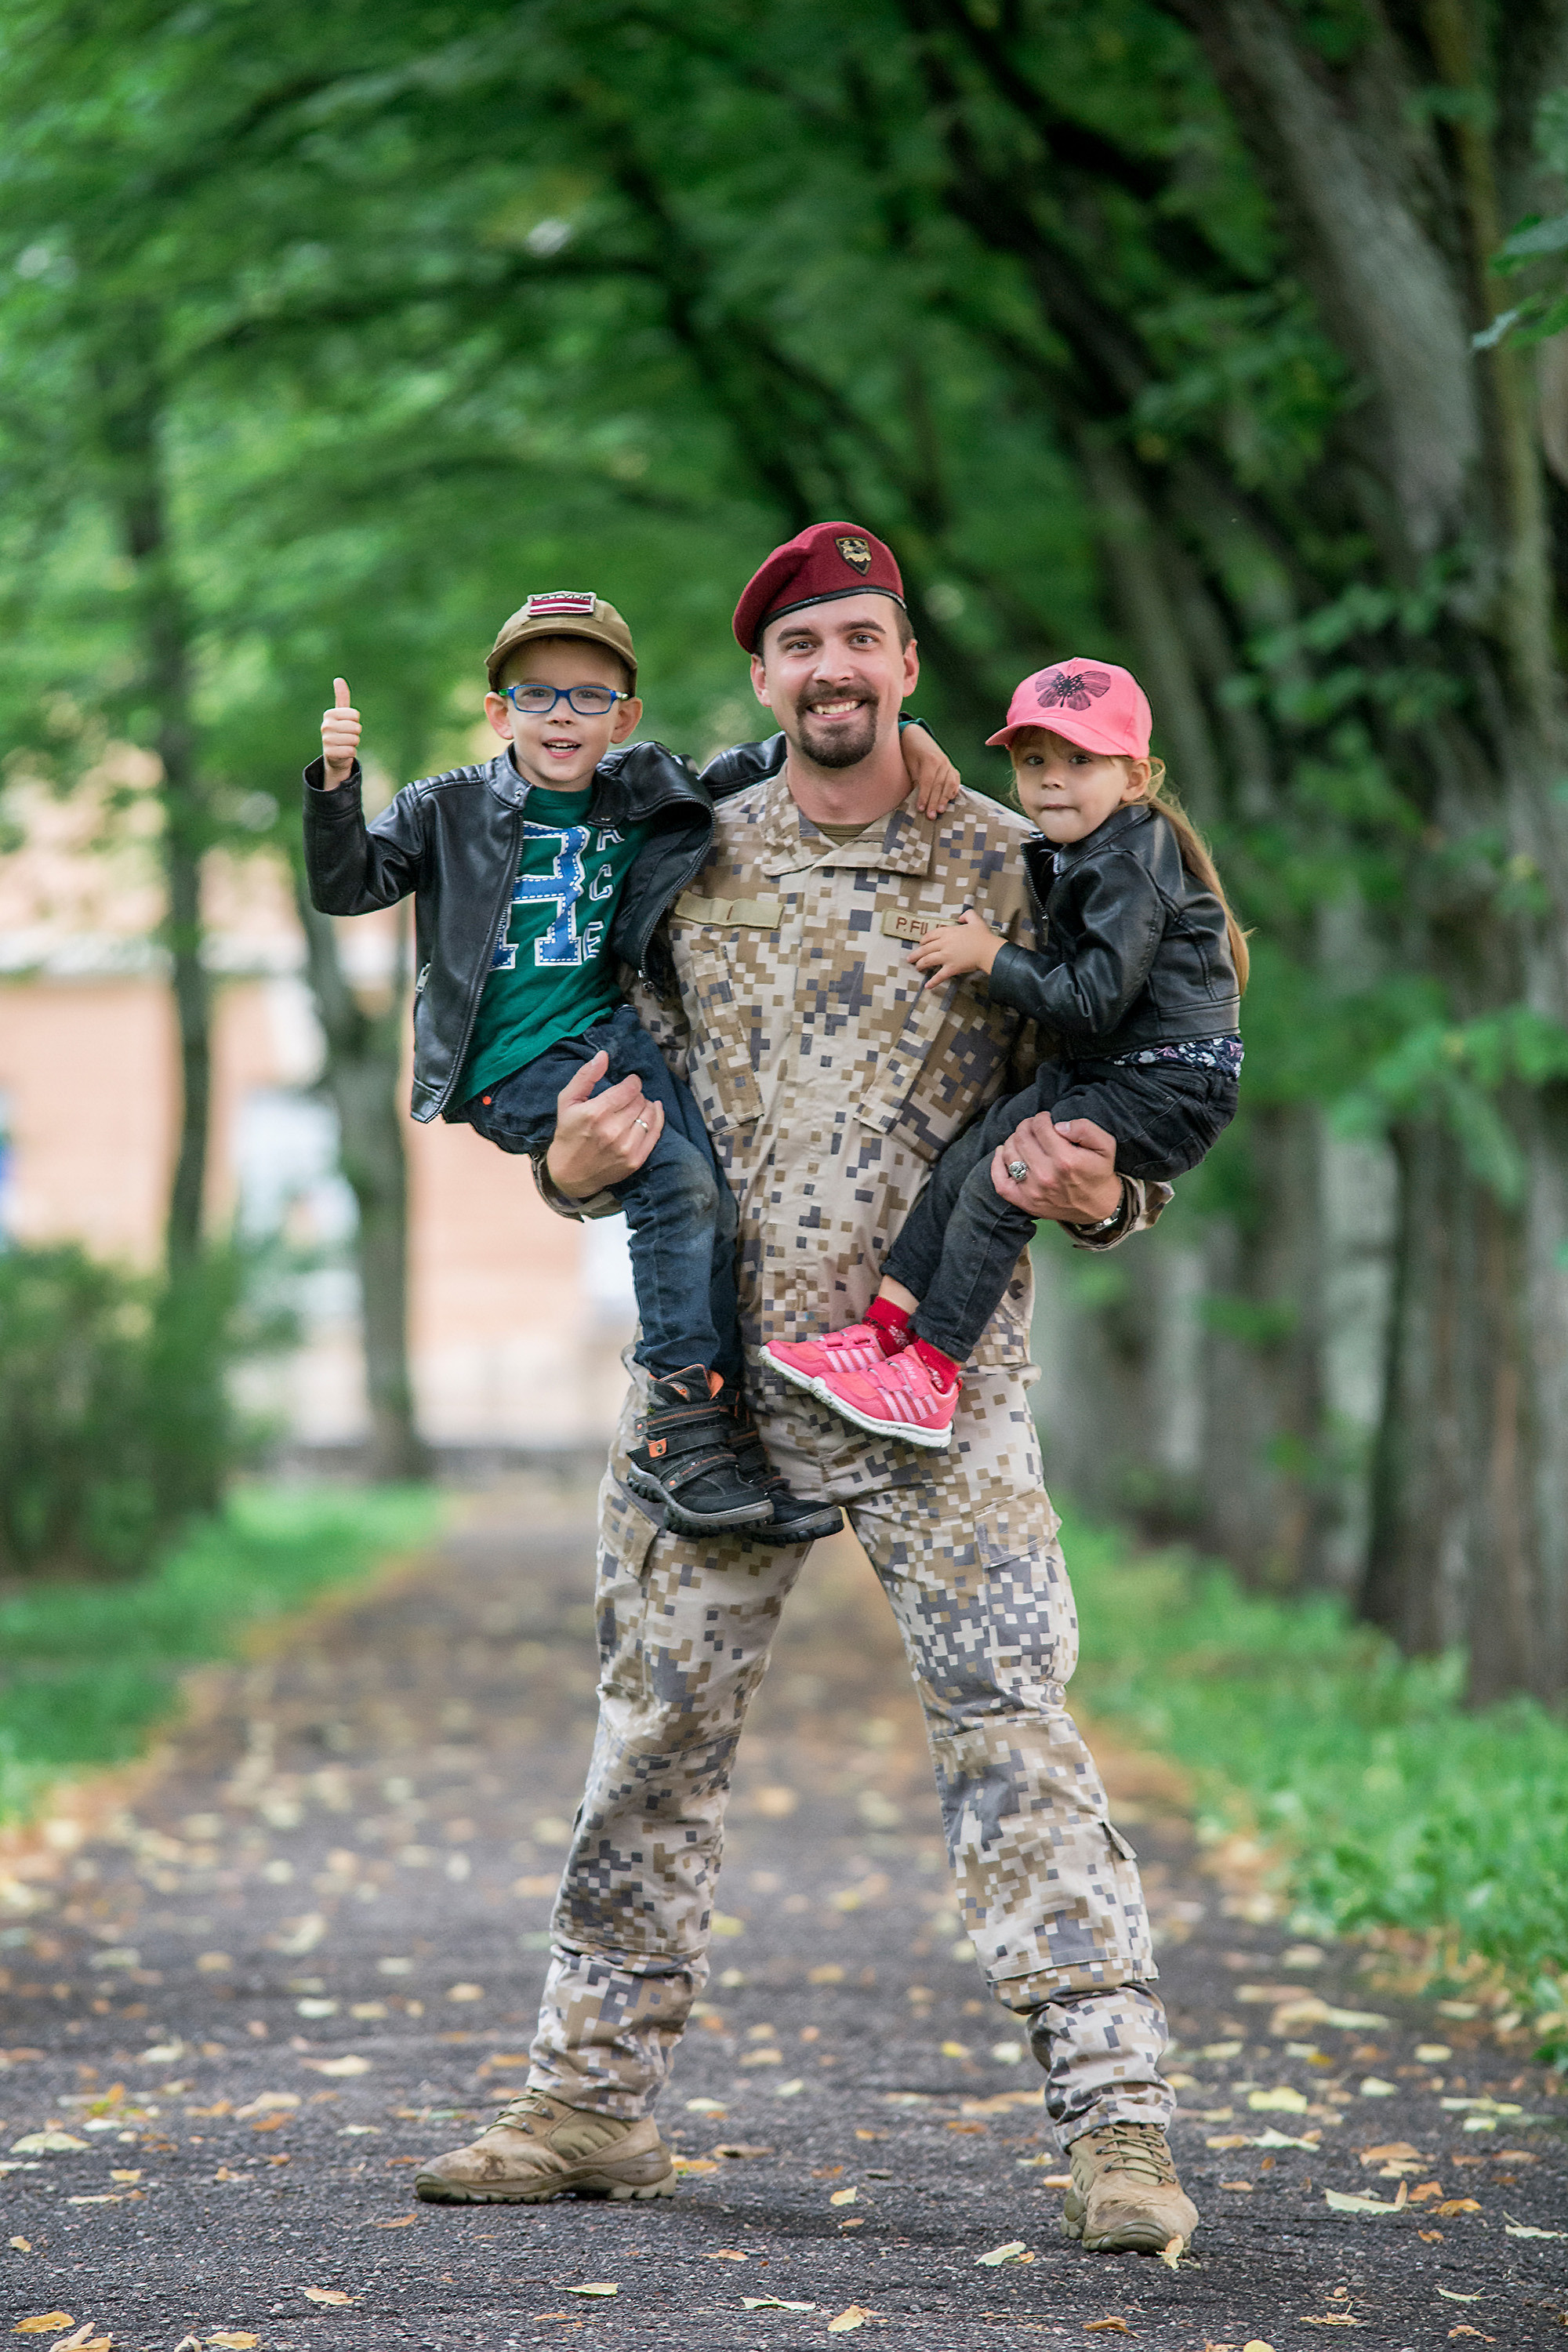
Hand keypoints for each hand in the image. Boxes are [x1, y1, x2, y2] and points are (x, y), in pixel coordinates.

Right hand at [320, 676, 360, 787]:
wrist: (334, 755)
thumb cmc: (340, 731)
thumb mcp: (341, 714)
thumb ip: (342, 697)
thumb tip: (338, 679)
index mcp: (329, 714)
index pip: (355, 715)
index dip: (355, 721)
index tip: (347, 724)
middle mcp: (326, 726)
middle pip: (356, 727)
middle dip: (356, 733)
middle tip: (346, 736)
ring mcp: (326, 740)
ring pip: (355, 740)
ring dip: (354, 744)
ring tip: (345, 744)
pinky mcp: (330, 753)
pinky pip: (351, 751)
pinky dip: (351, 753)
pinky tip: (343, 752)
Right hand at [544, 1050, 664, 1197]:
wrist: (570, 1173)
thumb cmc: (568, 1133)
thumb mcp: (567, 1101)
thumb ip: (585, 1076)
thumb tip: (603, 1055)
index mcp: (595, 1113)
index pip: (630, 1089)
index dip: (632, 1082)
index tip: (629, 1083)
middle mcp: (613, 1131)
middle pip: (640, 1101)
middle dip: (636, 1095)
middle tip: (628, 1098)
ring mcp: (626, 1147)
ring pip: (650, 1115)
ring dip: (647, 1106)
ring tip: (637, 1106)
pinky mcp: (635, 1160)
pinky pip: (656, 1133)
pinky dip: (658, 1119)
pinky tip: (653, 1112)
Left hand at [901, 723, 961, 817]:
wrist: (917, 737)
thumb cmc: (910, 752)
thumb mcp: (910, 764)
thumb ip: (916, 779)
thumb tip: (918, 798)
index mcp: (930, 759)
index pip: (928, 781)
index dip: (924, 796)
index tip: (920, 809)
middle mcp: (942, 761)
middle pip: (939, 785)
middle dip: (935, 802)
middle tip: (931, 816)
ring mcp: (949, 764)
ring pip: (949, 784)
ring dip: (945, 799)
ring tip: (941, 811)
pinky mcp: (952, 768)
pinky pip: (955, 780)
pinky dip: (954, 790)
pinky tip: (951, 800)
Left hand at [910, 907, 1002, 988]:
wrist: (988, 950)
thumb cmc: (983, 936)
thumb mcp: (975, 920)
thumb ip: (967, 915)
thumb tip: (960, 917)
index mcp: (948, 932)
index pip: (930, 936)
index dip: (923, 941)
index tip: (921, 944)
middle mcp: (944, 943)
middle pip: (925, 949)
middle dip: (916, 954)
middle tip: (910, 958)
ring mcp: (946, 956)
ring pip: (928, 960)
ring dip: (920, 965)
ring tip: (917, 968)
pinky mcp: (951, 968)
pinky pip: (939, 976)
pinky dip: (933, 981)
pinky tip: (927, 985)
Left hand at [990, 1114, 1121, 1225]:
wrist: (1098, 1207)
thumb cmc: (1099, 1172)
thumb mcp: (1105, 1145)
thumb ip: (1085, 1128)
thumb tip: (1058, 1125)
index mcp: (1066, 1160)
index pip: (1040, 1127)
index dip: (1041, 1118)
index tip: (1046, 1119)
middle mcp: (1046, 1176)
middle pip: (1022, 1138)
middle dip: (1026, 1126)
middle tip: (1034, 1126)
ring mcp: (1033, 1191)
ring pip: (1008, 1154)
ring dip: (1013, 1140)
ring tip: (1023, 1139)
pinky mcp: (1024, 1202)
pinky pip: (1000, 1182)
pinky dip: (996, 1164)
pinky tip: (1002, 1152)